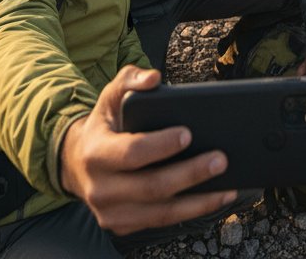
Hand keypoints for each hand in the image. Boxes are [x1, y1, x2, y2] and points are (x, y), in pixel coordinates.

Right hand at [59, 66, 236, 235]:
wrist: (79, 162)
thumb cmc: (105, 124)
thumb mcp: (111, 95)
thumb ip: (131, 79)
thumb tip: (154, 78)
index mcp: (96, 153)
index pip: (132, 153)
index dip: (161, 145)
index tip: (188, 133)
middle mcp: (100, 188)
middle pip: (152, 187)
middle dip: (190, 174)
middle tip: (220, 159)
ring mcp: (111, 213)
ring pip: (162, 213)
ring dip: (199, 201)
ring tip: (227, 184)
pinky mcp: (124, 226)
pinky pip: (163, 222)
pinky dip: (192, 212)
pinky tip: (215, 198)